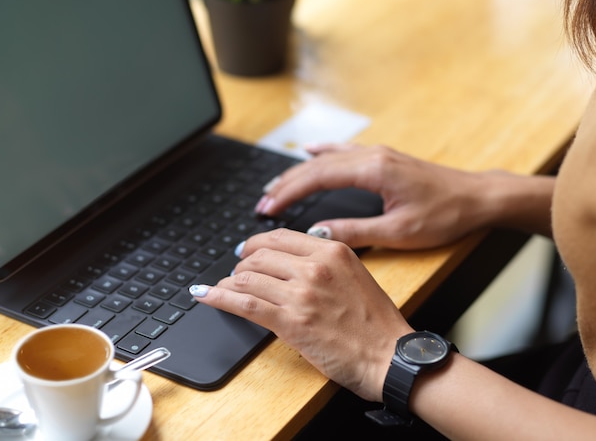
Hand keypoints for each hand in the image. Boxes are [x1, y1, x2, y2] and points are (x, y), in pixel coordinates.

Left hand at [189, 228, 412, 400]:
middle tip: (235, 273)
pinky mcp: (290, 321)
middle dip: (241, 264)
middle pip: (260, 254)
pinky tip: (205, 295)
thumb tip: (290, 259)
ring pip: (248, 278)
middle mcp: (315, 267)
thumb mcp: (356, 276)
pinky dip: (218, 297)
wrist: (390, 357)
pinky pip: (243, 303)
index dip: (255, 243)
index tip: (246, 250)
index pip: (279, 237)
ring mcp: (301, 293)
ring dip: (228, 283)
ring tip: (222, 288)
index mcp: (332, 251)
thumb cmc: (377, 323)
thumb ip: (325, 262)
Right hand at [256, 143, 497, 249]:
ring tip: (275, 185)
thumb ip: (354, 231)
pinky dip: (321, 153)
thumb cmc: (445, 215)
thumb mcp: (398, 231)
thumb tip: (317, 233)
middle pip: (316, 165)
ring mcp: (378, 153)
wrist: (477, 197)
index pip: (317, 178)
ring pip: (327, 157)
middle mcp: (372, 156)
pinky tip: (309, 151)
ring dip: (299, 171)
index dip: (288, 193)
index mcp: (373, 171)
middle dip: (286, 184)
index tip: (267, 208)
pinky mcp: (384, 158)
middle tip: (262, 203)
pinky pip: (343, 151)